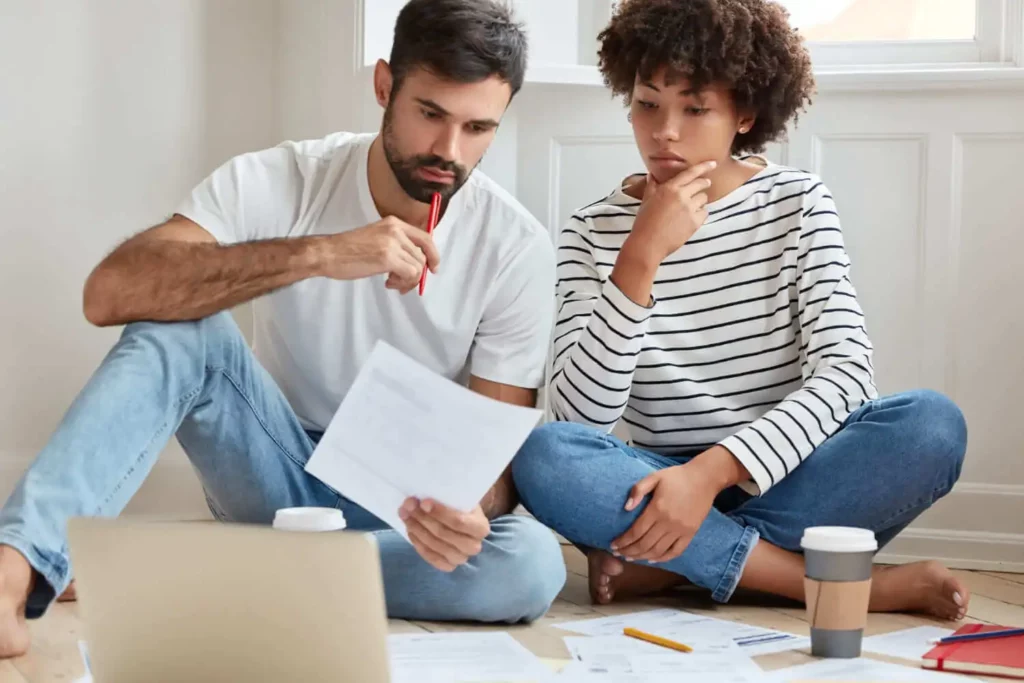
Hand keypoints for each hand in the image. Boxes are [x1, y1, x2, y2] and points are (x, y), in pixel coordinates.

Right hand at [321, 216, 439, 292]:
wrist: (328, 253)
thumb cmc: (347, 250)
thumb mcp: (376, 238)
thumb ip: (396, 245)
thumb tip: (416, 264)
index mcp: (394, 223)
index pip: (425, 238)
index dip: (433, 255)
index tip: (433, 269)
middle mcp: (396, 230)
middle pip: (423, 256)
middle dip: (417, 274)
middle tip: (402, 284)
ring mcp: (393, 243)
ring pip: (418, 267)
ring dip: (407, 280)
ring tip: (391, 282)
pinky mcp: (388, 258)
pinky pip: (410, 274)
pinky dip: (404, 283)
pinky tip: (388, 282)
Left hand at [399, 497, 489, 571]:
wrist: (465, 523)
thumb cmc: (461, 508)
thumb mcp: (461, 499)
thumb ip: (447, 498)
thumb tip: (421, 497)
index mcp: (480, 527)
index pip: (458, 521)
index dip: (439, 512)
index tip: (423, 502)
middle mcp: (473, 546)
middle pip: (444, 534)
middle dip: (423, 519)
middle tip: (408, 506)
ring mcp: (461, 558)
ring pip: (435, 546)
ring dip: (417, 529)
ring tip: (405, 515)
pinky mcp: (448, 566)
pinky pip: (431, 557)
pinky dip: (418, 544)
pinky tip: (411, 531)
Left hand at [610, 460, 719, 563]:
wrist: (704, 479)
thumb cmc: (677, 477)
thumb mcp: (654, 477)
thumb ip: (638, 490)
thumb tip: (626, 508)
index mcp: (657, 509)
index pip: (636, 531)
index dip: (623, 541)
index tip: (613, 545)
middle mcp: (669, 523)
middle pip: (645, 544)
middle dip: (629, 551)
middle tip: (618, 554)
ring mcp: (681, 530)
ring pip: (658, 551)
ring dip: (642, 557)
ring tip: (631, 557)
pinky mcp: (691, 534)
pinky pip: (676, 552)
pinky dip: (663, 559)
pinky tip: (652, 560)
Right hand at [624, 160, 715, 264]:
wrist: (648, 244)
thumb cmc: (644, 223)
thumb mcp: (646, 201)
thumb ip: (652, 186)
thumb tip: (651, 176)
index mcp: (669, 188)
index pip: (690, 173)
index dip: (704, 167)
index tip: (713, 163)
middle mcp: (681, 195)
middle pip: (701, 184)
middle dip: (704, 183)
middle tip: (705, 184)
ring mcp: (689, 209)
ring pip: (703, 199)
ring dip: (699, 201)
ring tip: (690, 208)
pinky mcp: (694, 222)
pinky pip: (704, 213)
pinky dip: (700, 214)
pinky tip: (691, 219)